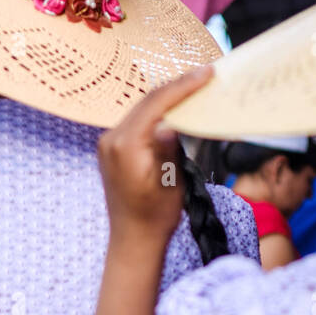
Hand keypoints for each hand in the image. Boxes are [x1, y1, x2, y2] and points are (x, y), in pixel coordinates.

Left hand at [97, 66, 212, 245]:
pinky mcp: (112, 148)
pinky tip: (174, 107)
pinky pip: (136, 121)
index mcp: (125, 145)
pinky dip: (156, 111)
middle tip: (205, 74)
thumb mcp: (170, 182)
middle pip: (147, 101)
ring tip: (194, 85)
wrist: (133, 240)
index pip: (156, 104)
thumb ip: (169, 147)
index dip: (183, 86)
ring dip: (167, 97)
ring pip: (141, 108)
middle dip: (177, 86)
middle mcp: (111, 139)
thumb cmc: (154, 217)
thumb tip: (173, 122)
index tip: (207, 73)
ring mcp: (108, 142)